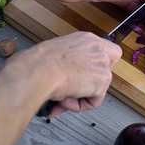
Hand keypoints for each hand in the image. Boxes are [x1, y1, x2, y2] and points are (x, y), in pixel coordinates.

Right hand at [6, 32, 121, 116]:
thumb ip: (70, 63)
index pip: (105, 51)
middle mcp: (97, 47)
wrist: (36, 71)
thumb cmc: (36, 64)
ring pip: (99, 87)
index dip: (96, 66)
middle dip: (93, 81)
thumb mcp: (56, 55)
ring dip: (81, 95)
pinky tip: (65, 99)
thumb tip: (68, 79)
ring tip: (62, 95)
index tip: (84, 75)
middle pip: (108, 68)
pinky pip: (95, 101)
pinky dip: (80, 106)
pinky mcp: (103, 79)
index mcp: (85, 39)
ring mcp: (102, 62)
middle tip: (76, 87)